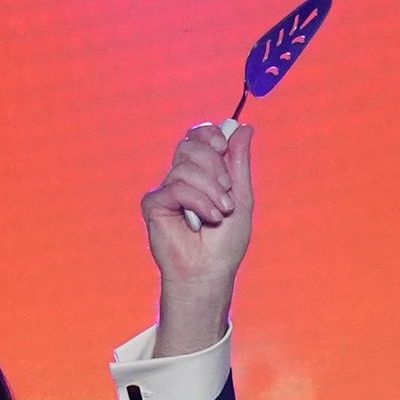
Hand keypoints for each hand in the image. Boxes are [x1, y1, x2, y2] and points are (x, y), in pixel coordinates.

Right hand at [142, 122, 254, 355]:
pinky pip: (176, 187)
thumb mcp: (241, 197)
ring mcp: (167, 190)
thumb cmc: (225, 242)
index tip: (223, 146)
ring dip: (210, 190)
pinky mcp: (155, 204)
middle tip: (226, 193)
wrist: (210, 271)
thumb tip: (245, 127)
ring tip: (220, 214)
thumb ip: (239, 163)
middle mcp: (182, 177)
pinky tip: (205, 220)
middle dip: (215, 166)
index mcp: (202, 172)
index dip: (209, 135)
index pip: (198, 137)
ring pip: (186, 166)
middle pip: (191, 145)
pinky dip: (197, 202)